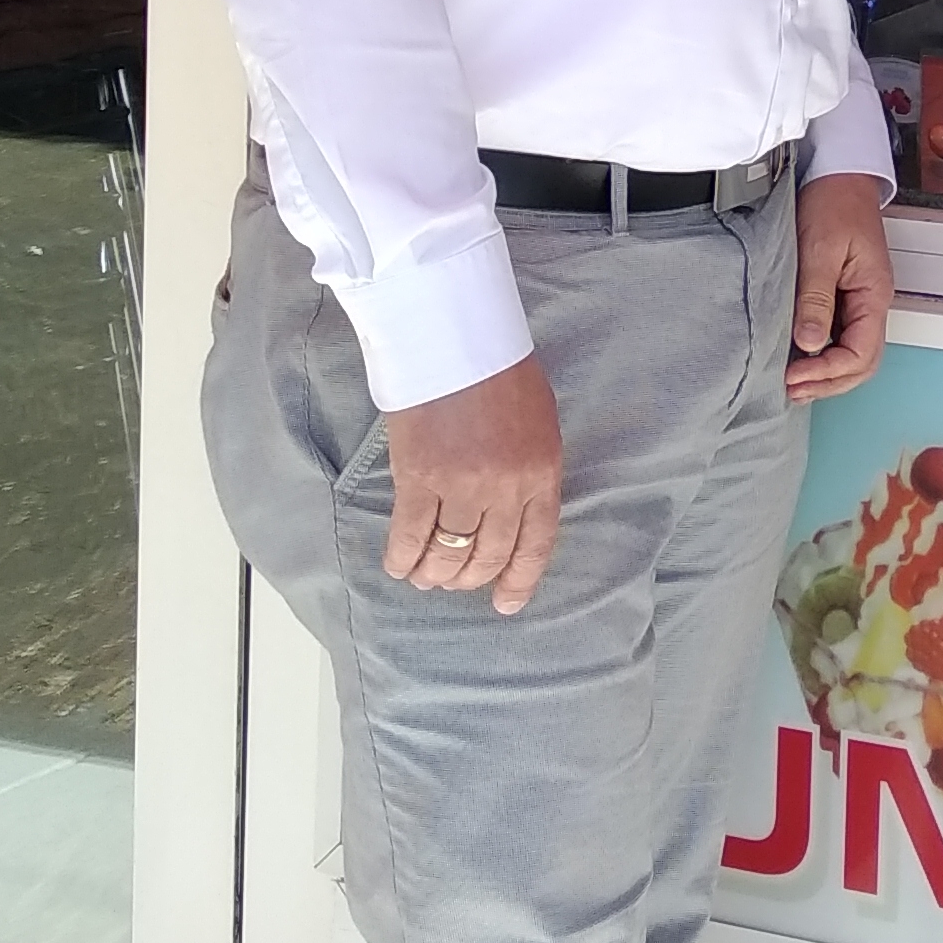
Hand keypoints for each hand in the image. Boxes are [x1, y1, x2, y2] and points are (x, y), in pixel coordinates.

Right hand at [381, 354, 562, 614]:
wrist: (456, 338)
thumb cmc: (500, 373)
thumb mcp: (538, 424)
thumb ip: (530, 472)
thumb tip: (513, 514)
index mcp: (542, 473)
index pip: (535, 544)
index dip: (519, 580)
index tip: (505, 604)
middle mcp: (506, 488)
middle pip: (488, 554)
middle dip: (470, 577)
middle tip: (454, 582)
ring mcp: (461, 485)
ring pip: (448, 552)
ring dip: (435, 573)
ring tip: (426, 577)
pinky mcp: (418, 478)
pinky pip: (410, 535)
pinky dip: (403, 557)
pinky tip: (399, 565)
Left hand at [786, 175, 892, 402]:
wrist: (838, 176)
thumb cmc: (833, 203)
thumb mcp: (819, 250)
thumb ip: (815, 298)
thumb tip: (809, 344)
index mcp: (874, 294)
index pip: (861, 353)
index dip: (828, 372)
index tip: (794, 375)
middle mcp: (871, 303)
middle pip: (861, 362)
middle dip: (828, 382)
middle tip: (791, 390)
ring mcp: (858, 302)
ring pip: (850, 354)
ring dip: (824, 374)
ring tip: (791, 385)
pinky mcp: (842, 296)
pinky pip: (837, 337)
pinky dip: (819, 356)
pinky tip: (797, 360)